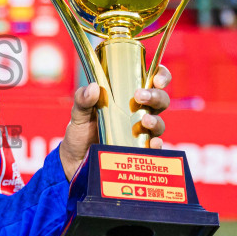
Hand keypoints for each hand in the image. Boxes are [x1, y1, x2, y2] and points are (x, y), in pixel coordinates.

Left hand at [58, 66, 171, 180]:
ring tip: (144, 121)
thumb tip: (93, 87)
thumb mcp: (79, 113)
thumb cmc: (81, 132)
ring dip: (156, 121)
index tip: (156, 79)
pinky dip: (156, 145)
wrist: (75, 159)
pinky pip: (154, 148)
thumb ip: (83, 99)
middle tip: (140, 96)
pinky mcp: (139, 151)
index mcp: (127, 96)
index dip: (161, 76)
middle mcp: (139, 112)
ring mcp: (141, 132)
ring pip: (159, 123)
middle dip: (155, 96)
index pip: (152, 80)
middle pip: (160, 100)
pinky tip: (152, 143)